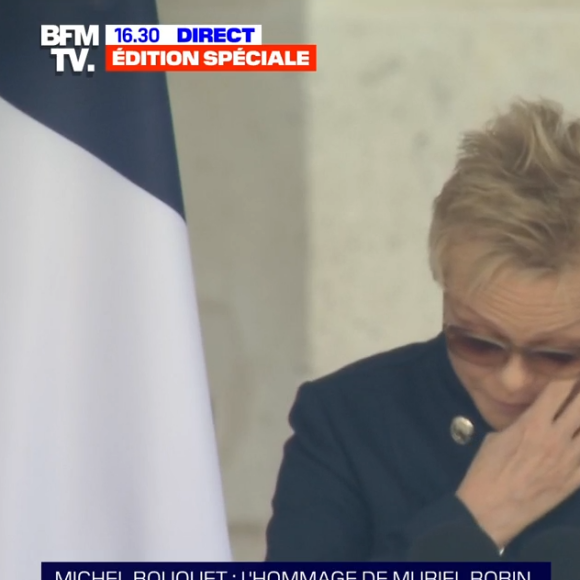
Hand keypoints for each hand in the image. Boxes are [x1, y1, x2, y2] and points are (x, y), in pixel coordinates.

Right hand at [456, 379, 579, 547]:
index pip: (558, 389)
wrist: (489, 508)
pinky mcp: (574, 481)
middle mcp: (555, 437)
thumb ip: (520, 423)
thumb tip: (533, 415)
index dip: (570, 374)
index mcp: (532, 423)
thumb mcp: (497, 437)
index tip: (573, 364)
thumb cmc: (486, 469)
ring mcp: (569, 460)